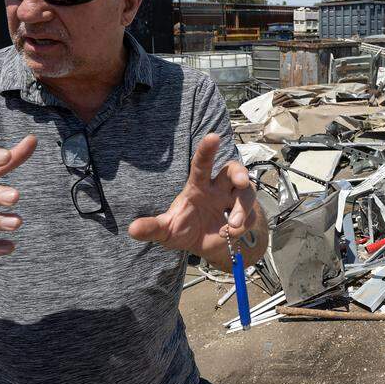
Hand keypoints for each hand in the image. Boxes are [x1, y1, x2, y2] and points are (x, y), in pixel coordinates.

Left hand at [128, 134, 256, 253]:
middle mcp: (218, 189)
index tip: (213, 136)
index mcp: (198, 186)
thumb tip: (132, 229)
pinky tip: (230, 235)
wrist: (202, 247)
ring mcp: (233, 202)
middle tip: (241, 182)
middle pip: (234, 170)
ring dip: (243, 208)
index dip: (207, 150)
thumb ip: (152, 228)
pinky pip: (252, 217)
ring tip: (232, 225)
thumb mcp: (166, 230)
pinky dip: (243, 226)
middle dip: (240, 173)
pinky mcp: (245, 217)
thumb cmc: (183, 230)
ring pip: (247, 194)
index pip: (202, 164)